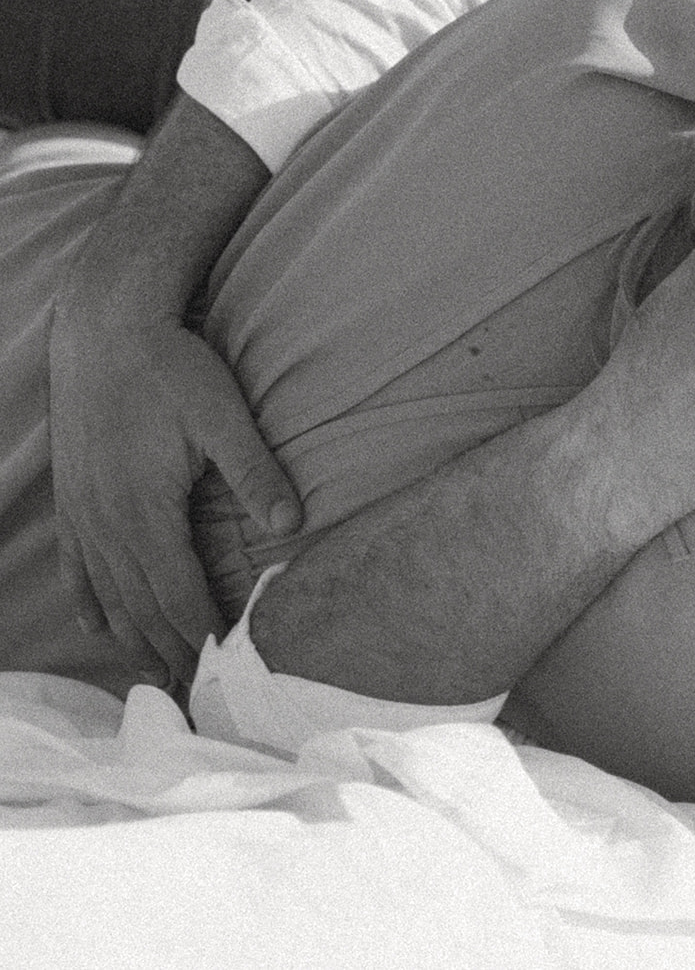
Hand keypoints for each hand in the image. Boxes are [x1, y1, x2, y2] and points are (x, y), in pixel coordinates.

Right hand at [48, 311, 302, 683]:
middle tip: (195, 698)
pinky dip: (90, 600)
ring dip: (132, 638)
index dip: (200, 635)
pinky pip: (77, 564)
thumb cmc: (171, 368)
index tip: (223, 670)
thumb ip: (256, 472)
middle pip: (141, 606)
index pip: (177, 594)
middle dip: (169, 652)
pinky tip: (98, 627)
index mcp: (145, 511)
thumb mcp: (222, 416)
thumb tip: (292, 526)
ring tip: (155, 677)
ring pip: (107, 594)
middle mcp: (107, 521)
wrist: (104, 326)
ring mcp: (83, 511)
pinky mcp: (73, 494)